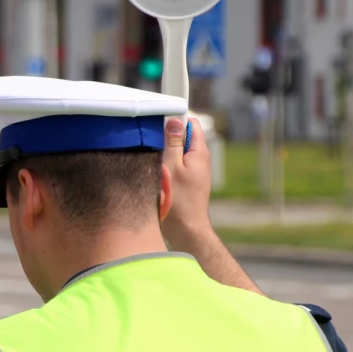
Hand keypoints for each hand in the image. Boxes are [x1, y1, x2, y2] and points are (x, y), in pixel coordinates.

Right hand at [161, 116, 213, 248]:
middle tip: (153, 147)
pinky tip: (156, 177)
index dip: (174, 120)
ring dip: (162, 156)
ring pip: (175, 153)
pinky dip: (163, 168)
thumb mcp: (172, 167)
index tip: (159, 124)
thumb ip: (172, 142)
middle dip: (165, 139)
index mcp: (199, 152)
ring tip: (154, 166)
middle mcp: (198, 160)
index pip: (190, 123)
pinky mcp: (185, 182)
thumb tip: (174, 121)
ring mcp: (192, 172)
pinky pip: (173, 167)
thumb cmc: (179, 201)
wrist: (185, 230)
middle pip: (181, 138)